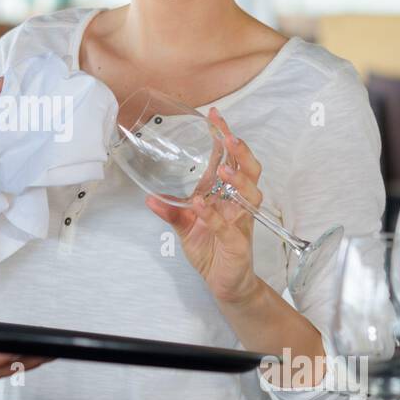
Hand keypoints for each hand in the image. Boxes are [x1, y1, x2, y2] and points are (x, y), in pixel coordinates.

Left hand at [144, 106, 262, 306]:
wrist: (224, 284)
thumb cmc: (210, 250)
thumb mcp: (185, 227)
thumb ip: (170, 210)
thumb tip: (149, 197)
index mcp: (225, 195)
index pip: (229, 159)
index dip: (225, 137)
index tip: (215, 116)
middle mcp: (237, 204)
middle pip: (250, 171)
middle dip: (242, 152)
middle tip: (229, 137)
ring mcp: (241, 222)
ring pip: (249, 194)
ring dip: (236, 179)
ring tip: (222, 168)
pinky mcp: (237, 242)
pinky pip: (227, 225)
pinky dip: (213, 213)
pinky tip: (201, 203)